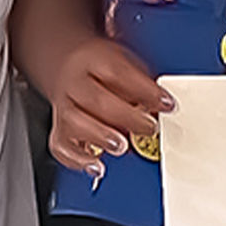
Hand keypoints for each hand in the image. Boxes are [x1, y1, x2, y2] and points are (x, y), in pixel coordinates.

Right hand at [41, 32, 168, 172]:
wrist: (67, 66)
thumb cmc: (100, 68)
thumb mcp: (122, 62)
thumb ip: (140, 84)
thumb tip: (162, 106)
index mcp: (93, 59)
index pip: (118, 73)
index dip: (145, 90)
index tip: (167, 104)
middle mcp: (74, 82)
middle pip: (95, 99)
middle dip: (126, 117)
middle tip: (149, 128)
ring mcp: (63, 107)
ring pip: (74, 123)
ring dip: (100, 137)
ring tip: (121, 146)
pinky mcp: (58, 129)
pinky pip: (62, 146)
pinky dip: (78, 159)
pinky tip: (97, 166)